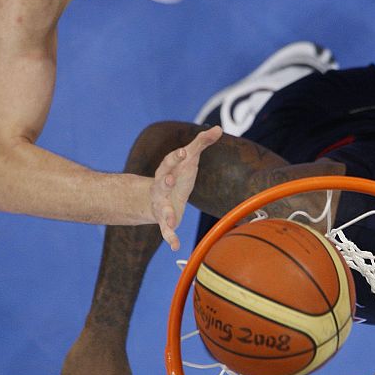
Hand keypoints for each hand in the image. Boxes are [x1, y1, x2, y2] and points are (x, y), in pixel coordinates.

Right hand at [150, 125, 221, 248]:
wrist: (156, 198)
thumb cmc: (177, 175)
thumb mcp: (189, 159)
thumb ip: (202, 143)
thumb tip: (218, 128)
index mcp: (167, 170)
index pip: (170, 160)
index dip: (176, 156)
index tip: (185, 151)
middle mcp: (161, 186)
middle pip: (161, 181)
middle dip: (164, 180)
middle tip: (169, 179)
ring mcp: (161, 204)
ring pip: (161, 208)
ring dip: (166, 213)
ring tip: (172, 219)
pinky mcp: (164, 220)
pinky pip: (165, 230)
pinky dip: (170, 238)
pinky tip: (175, 247)